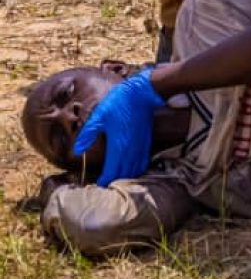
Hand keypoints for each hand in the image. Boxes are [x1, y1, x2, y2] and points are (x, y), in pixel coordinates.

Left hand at [73, 70, 164, 186]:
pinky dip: (136, 169)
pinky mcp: (147, 142)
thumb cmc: (119, 103)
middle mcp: (131, 150)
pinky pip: (143, 163)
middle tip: (104, 185)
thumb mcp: (99, 116)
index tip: (96, 186)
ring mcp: (141, 147)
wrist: (142, 93)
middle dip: (114, 182)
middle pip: (124, 175)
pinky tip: (130, 168)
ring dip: (126, 177)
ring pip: (135, 171)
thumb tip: (76, 151)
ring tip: (116, 179)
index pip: (111, 172)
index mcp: (118, 146)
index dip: (103, 182)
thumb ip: (88, 135)